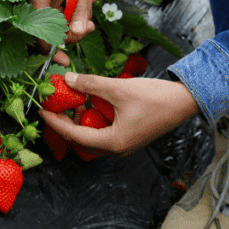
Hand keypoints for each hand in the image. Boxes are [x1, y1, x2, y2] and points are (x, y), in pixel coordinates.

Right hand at [30, 0, 96, 65]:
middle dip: (79, 21)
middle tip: (91, 9)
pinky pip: (74, 3)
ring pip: (71, 15)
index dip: (54, 49)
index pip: (41, 34)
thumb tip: (78, 35)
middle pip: (61, 26)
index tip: (67, 61)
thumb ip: (77, 9)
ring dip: (85, 6)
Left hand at [39, 72, 199, 154]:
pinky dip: (92, 118)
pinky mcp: (129, 136)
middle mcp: (116, 148)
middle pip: (80, 140)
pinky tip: (89, 102)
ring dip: (79, 120)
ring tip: (69, 100)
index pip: (74, 136)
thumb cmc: (156, 98)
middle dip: (65, 123)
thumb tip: (67, 80)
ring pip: (91, 136)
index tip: (41, 111)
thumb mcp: (118, 89)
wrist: (187, 101)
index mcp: (112, 142)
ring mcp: (123, 143)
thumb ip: (91, 85)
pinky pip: (103, 131)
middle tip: (53, 105)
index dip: (55, 123)